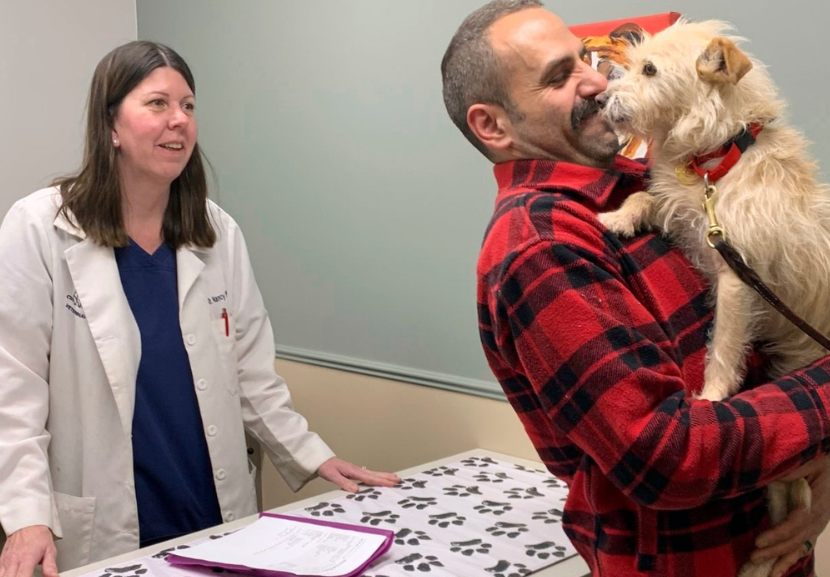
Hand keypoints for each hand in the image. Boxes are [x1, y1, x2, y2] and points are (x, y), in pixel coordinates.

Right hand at [0, 525, 57, 576]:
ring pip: (2, 576)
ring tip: (17, 576)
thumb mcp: (50, 550)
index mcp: (27, 559)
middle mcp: (14, 561)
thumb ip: (50, 566)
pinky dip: (3, 575)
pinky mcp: (1, 560)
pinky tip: (10, 574)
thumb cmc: (39, 535)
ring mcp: (6, 561)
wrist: (28, 522)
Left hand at [316, 457, 401, 492]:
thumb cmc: (326, 467)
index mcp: (354, 471)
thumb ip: (344, 483)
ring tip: (395, 478)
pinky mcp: (355, 472)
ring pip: (373, 473)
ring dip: (384, 476)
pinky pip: (369, 475)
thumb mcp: (333, 476)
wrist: (321, 460)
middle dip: (387, 477)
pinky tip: (379, 478)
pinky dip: (377, 476)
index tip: (392, 483)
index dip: (381, 481)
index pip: (370, 478)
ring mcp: (357, 470)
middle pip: (375, 474)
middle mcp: (357, 470)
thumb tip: (356, 490)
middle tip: (399, 480)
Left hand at [751, 457, 829, 576]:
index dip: (779, 533)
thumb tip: (773, 475)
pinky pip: (801, 546)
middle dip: (775, 550)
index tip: (759, 541)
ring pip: (799, 546)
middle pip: (796, 538)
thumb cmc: (817, 459)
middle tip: (753, 556)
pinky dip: (789, 559)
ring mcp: (817, 524)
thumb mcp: (807, 460)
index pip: (797, 522)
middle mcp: (819, 517)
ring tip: (764, 570)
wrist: (829, 463)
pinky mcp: (811, 526)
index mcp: (817, 502)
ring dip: (781, 558)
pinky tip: (777, 571)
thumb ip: (792, 470)